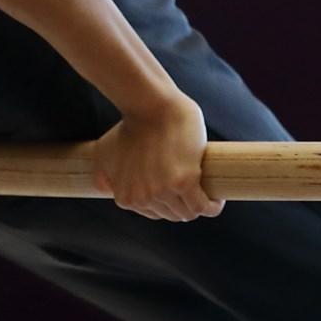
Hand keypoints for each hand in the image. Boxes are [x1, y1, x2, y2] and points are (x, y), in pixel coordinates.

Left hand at [92, 94, 219, 220]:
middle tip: (195, 189)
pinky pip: (203, 206)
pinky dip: (213, 206)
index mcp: (127, 198)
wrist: (149, 105)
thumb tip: (105, 187)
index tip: (180, 192)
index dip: (170, 204)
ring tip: (208, 192)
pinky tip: (218, 199)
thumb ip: (103, 175)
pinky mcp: (184, 181)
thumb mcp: (105, 153)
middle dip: (185, 204)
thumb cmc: (131, 124)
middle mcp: (143, 199)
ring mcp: (163, 192)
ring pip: (190, 212)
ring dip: (201, 205)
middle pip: (174, 215)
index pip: (157, 214)